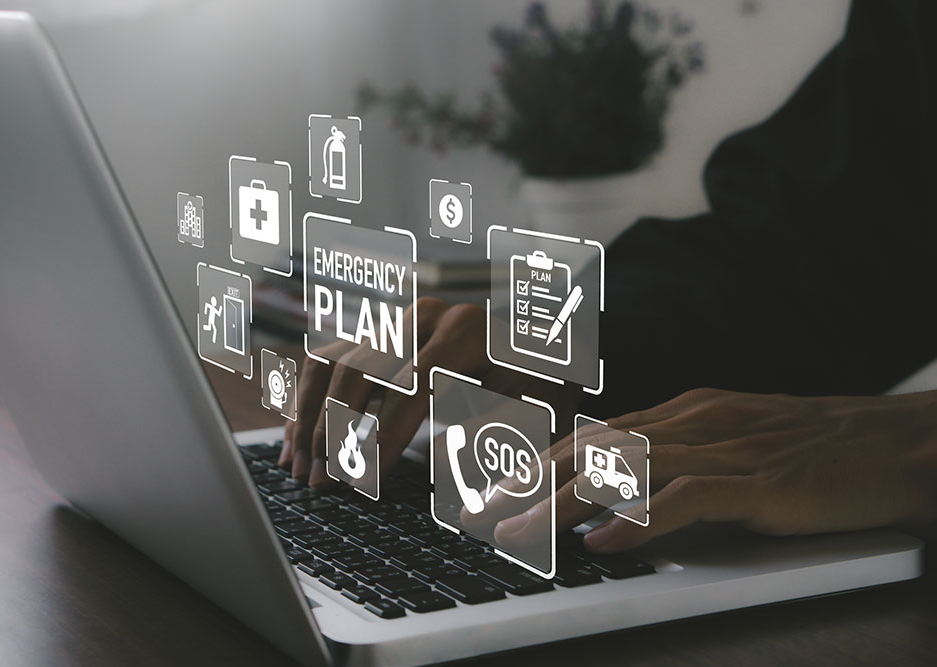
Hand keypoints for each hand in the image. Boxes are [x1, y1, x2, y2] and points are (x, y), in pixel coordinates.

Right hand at [280, 298, 578, 487]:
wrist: (541, 349)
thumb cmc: (540, 386)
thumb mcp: (534, 410)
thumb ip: (492, 433)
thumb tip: (431, 460)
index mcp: (464, 331)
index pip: (408, 387)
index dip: (381, 437)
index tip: (363, 482)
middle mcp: (425, 316)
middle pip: (359, 370)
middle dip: (335, 430)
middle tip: (323, 482)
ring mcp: (399, 320)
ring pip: (334, 362)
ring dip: (310, 416)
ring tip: (299, 468)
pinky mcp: (383, 333)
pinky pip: (330, 360)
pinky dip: (308, 400)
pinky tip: (296, 441)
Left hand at [468, 388, 936, 553]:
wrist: (897, 442)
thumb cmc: (818, 448)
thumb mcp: (735, 447)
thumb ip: (679, 465)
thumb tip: (618, 502)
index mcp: (686, 413)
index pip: (594, 434)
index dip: (539, 461)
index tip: (496, 489)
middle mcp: (695, 422)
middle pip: (593, 447)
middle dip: (530, 481)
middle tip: (483, 513)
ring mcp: (726, 448)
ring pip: (625, 469)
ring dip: (562, 502)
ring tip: (519, 532)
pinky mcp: (760, 481)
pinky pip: (687, 500)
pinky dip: (641, 521)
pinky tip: (604, 544)